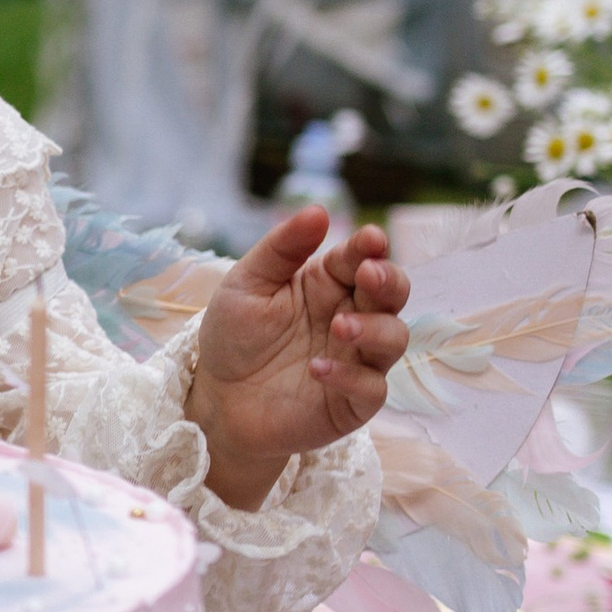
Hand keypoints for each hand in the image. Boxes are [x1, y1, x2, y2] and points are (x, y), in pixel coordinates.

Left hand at [191, 211, 407, 507]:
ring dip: (374, 329)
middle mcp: (351, 317)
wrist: (217, 399)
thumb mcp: (247, 284)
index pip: (360, 258)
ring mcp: (356, 360)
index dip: (368, 247)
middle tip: (369, 275)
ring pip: (394, 339)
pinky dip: (351, 377)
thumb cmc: (234, 337)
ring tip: (339, 326)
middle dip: (389, 281)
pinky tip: (317, 369)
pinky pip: (371, 388)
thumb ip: (281, 249)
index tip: (370, 238)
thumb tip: (318, 210)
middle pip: (391, 294)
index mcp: (327, 284)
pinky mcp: (352, 402)